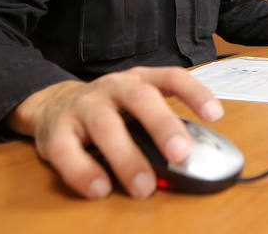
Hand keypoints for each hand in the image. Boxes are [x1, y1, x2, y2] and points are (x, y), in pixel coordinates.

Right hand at [5, 67, 222, 199]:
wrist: (52, 105)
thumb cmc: (109, 110)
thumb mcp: (136, 109)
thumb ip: (161, 127)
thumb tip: (191, 159)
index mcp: (139, 80)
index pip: (171, 77)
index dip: (195, 93)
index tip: (215, 115)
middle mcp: (113, 87)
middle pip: (140, 99)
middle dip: (162, 125)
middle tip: (181, 154)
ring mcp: (83, 106)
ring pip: (105, 126)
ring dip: (127, 158)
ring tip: (144, 187)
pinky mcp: (56, 131)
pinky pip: (67, 150)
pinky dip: (84, 172)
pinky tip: (101, 189)